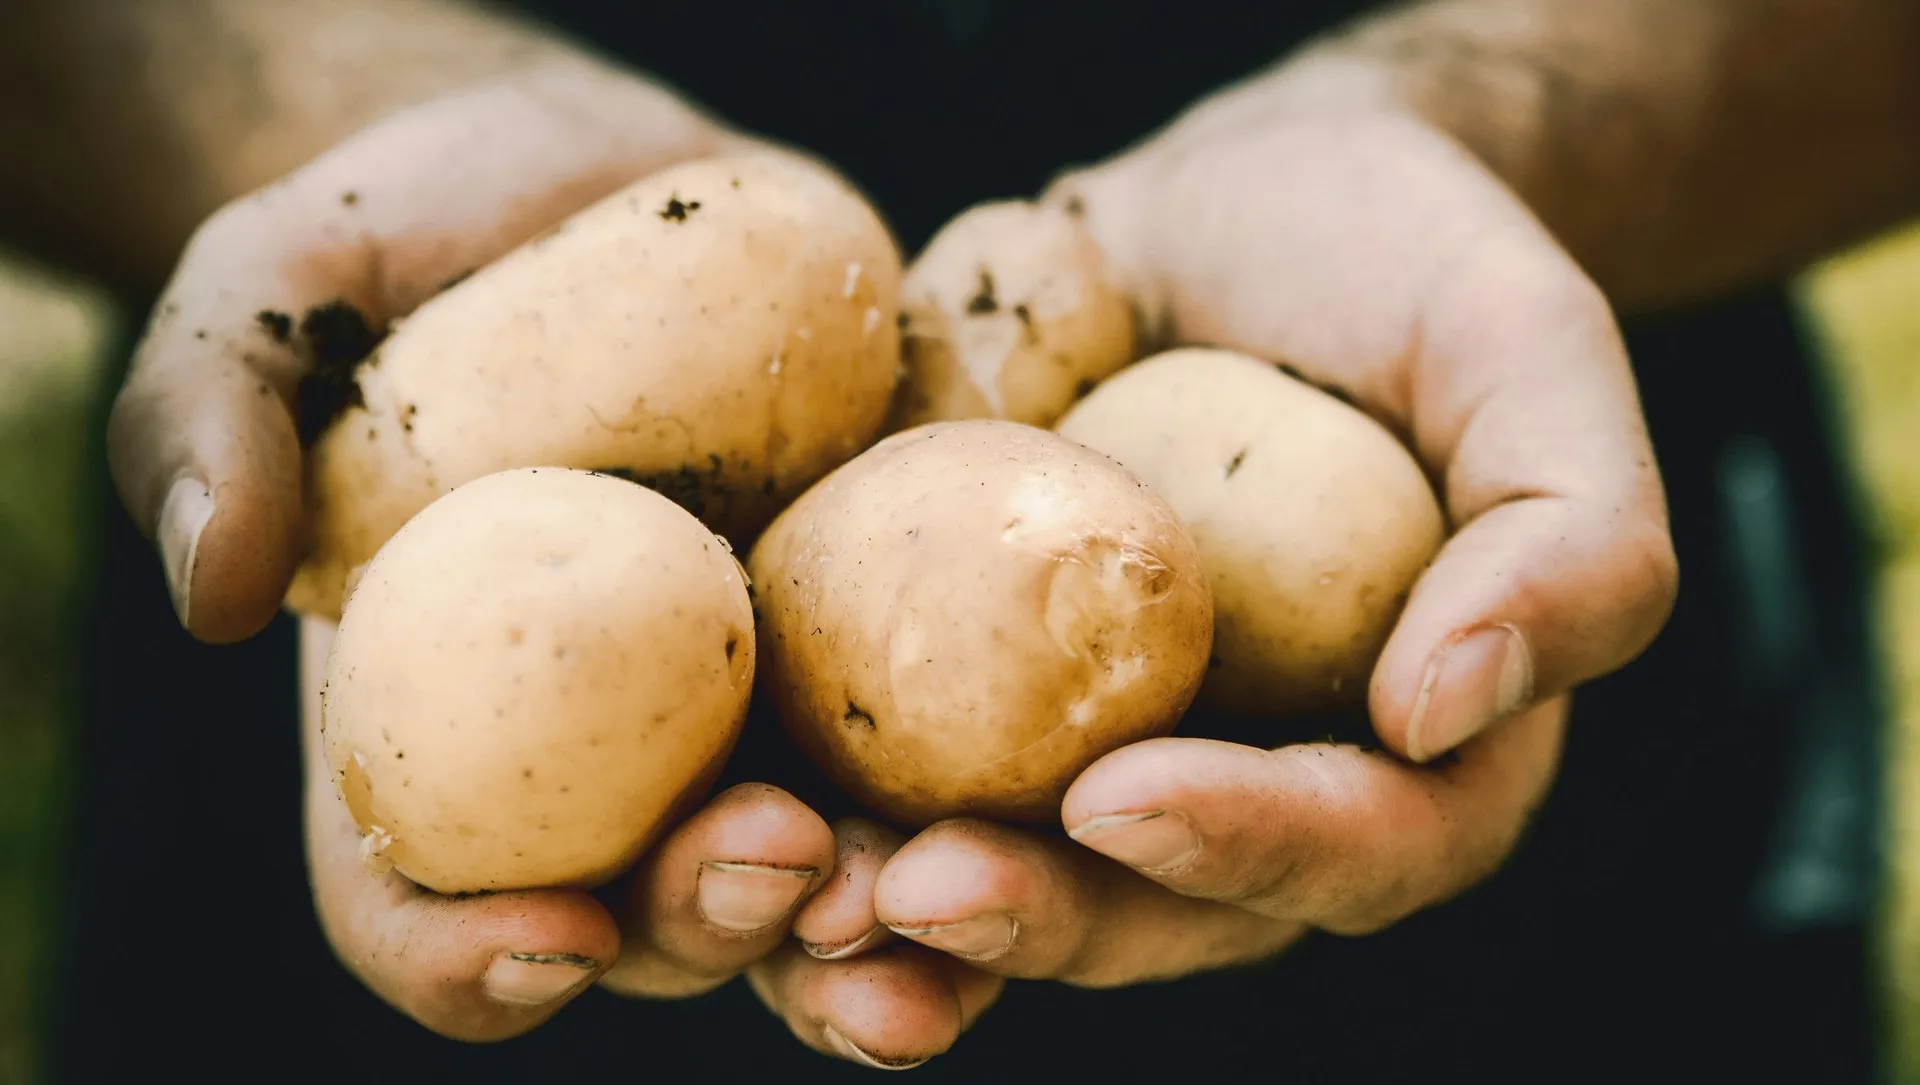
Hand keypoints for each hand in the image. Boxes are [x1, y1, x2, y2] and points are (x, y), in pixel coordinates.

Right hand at [111, 61, 980, 1052]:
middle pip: (646, 917)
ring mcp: (749, 707)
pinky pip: (941, 740)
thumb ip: (208, 417)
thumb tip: (216, 588)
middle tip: (782, 858)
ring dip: (881, 916)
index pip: (417, 906)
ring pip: (814, 874)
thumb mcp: (273, 292)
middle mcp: (599, 760)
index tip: (550, 935)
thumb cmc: (405, 244)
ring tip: (938, 880)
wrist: (590, 179)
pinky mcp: (877, 630)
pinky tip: (1066, 779)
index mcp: (432, 731)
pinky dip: (996, 785)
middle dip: (714, 924)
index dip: (465, 957)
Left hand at [817, 88, 1675, 1019]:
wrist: (1238, 204)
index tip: (1127, 799)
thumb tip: (1451, 708)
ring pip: (1001, 890)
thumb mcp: (1529, 356)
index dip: (1245, 848)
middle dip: (1038, 919)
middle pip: (1153, 913)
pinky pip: (882, 784)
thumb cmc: (1405, 269)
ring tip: (799, 901)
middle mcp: (1239, 782)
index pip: (1350, 847)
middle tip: (922, 892)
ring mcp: (1089, 747)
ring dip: (891, 931)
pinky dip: (804, 816)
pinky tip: (721, 816)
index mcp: (1406, 753)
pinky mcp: (961, 688)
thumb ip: (1571, 534)